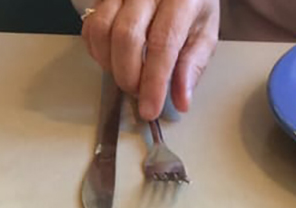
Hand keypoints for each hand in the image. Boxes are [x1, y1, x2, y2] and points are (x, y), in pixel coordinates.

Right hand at [81, 0, 219, 120]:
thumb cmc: (191, 5)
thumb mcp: (204, 32)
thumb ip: (193, 66)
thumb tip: (181, 101)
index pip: (163, 43)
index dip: (153, 82)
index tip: (150, 109)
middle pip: (127, 37)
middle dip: (129, 77)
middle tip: (139, 93)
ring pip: (102, 30)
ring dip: (111, 65)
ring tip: (127, 74)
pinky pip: (91, 26)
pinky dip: (98, 51)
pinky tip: (114, 59)